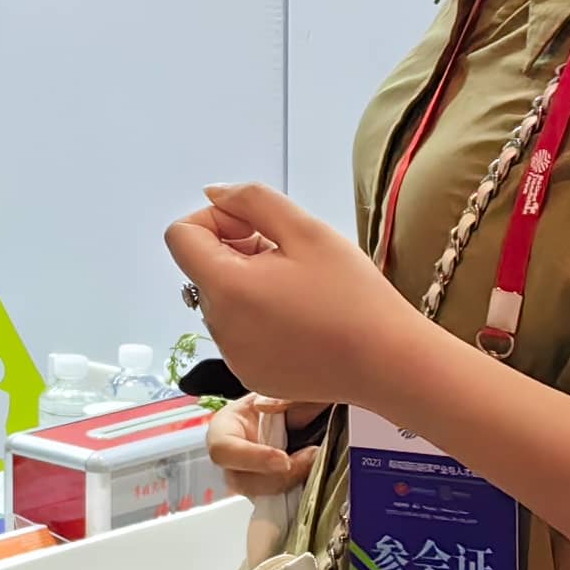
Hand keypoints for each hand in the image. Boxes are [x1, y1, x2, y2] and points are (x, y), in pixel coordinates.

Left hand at [164, 184, 426, 417]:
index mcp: (226, 287)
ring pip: (221, 301)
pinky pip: (237, 332)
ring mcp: (232, 356)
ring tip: (300, 290)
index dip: (215, 220)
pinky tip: (301, 320)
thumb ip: (251, 200)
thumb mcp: (306, 229)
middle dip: (236, 252)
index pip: (180, 236)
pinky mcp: (249, 375)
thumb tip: (212, 194)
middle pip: (202, 269)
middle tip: (290, 259)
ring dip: (248, 284)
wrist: (388, 363)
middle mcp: (218, 327)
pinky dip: (257, 318)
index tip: (256, 230)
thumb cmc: (353, 294)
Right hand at [201, 394, 320, 502]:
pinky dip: (298, 491)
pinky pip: (278, 502)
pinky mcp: (269, 492)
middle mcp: (231, 460)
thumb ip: (279, 395)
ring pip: (262, 496)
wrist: (292, 413)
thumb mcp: (279, 389)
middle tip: (309, 457)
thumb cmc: (278, 399)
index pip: (223, 450)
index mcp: (224, 429)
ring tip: (314, 458)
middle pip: (241, 482)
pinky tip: (313, 472)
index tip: (283, 459)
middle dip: (277, 477)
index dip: (252, 458)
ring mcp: (249, 479)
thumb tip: (269, 406)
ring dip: (291, 483)